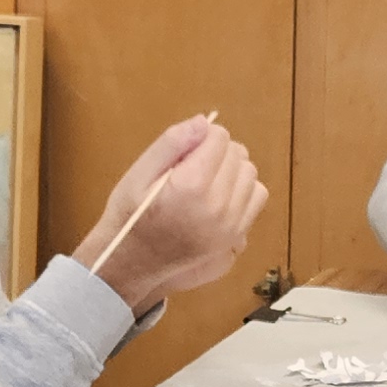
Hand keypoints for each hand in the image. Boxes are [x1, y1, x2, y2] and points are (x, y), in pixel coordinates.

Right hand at [77, 115, 266, 307]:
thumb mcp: (138, 173)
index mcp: (192, 186)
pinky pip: (256, 198)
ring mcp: (231, 226)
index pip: (219, 138)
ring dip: (232, 170)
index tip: (184, 152)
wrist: (132, 264)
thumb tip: (203, 122)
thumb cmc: (130, 216)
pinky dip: (242, 191)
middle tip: (192, 166)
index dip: (201, 138)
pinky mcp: (236, 237)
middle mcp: (218, 206)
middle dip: (217, 152)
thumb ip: (171, 144)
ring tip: (206, 181)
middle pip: (238, 154)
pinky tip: (218, 197)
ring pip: (250, 174)